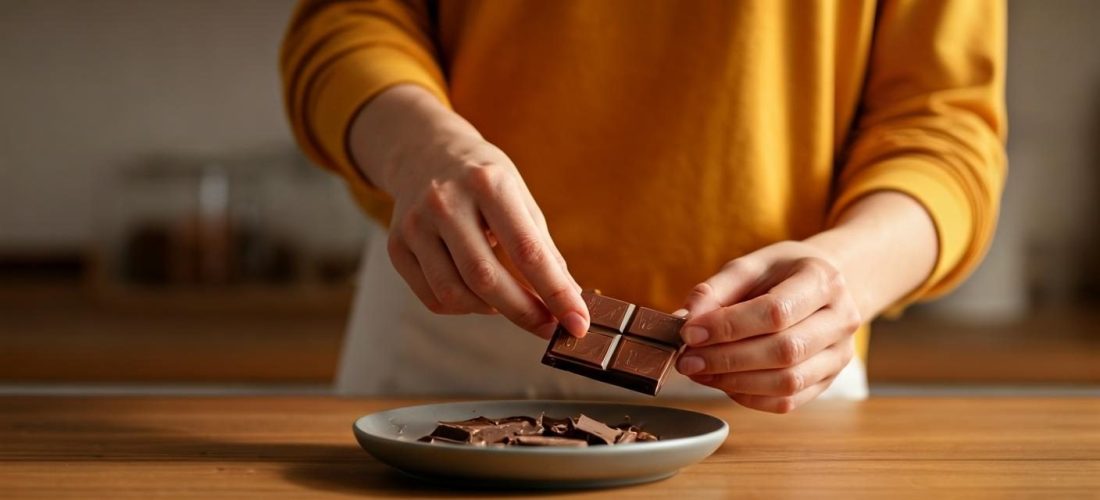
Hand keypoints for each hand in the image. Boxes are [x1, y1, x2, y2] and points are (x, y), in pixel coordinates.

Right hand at [349, 85, 589, 338]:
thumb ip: (543, 249)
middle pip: (485, 278)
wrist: (425, 153)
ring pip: (455, 294)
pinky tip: (477, 292)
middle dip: (523, 312)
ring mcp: (415, 224)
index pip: (527, 250)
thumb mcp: (520, 198)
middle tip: (548, 328)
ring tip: (509, 300)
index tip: (578, 322)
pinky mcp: (396, 246)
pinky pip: (433, 298)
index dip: (556, 292)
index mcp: (487, 183)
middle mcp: (445, 201)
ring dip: (491, 310)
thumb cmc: (484, 181)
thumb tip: (570, 300)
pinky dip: (463, 306)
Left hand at [675, 241, 861, 412]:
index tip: (690, 333)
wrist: (823, 286)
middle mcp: (841, 319)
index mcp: (822, 280)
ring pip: (788, 382)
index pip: (776, 312)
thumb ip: (715, 290)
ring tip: (700, 372)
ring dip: (735, 382)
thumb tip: (685, 319)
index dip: (729, 327)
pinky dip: (749, 397)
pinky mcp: (829, 379)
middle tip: (688, 360)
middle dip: (727, 359)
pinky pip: (787, 401)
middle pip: (784, 351)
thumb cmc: (782, 273)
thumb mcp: (750, 266)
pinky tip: (723, 383)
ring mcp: (839, 354)